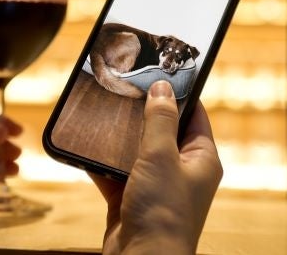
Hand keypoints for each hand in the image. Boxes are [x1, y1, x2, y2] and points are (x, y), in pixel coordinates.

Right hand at [90, 80, 222, 254]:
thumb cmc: (163, 213)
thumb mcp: (161, 156)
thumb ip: (160, 120)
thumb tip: (163, 88)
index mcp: (201, 159)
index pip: (194, 115)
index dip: (179, 93)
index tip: (161, 72)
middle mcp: (182, 172)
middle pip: (162, 132)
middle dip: (142, 113)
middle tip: (124, 89)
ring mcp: (156, 187)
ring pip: (136, 152)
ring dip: (119, 138)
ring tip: (103, 113)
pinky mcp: (131, 201)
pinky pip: (115, 174)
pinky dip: (100, 164)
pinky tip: (85, 148)